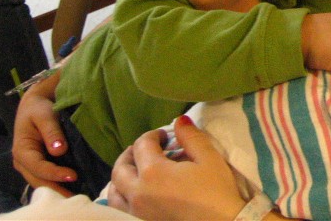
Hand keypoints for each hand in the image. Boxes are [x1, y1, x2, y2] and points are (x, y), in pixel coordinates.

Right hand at [11, 71, 76, 194]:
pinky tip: (72, 187)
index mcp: (21, 150)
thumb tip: (58, 150)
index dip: (55, 174)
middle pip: (39, 181)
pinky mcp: (37, 165)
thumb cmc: (39, 108)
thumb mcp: (45, 115)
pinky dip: (57, 183)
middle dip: (57, 190)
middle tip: (76, 197)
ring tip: (76, 196)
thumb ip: (52, 132)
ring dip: (58, 189)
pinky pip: (46, 178)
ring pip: (42, 182)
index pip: (38, 167)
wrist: (35, 104)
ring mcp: (29, 166)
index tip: (73, 176)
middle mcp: (22, 162)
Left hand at [108, 115, 245, 220]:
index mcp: (153, 172)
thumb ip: (191, 137)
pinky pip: (120, 212)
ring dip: (121, 178)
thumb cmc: (216, 192)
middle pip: (120, 168)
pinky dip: (122, 200)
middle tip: (146, 149)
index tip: (165, 136)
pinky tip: (136, 197)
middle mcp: (137, 194)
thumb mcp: (209, 158)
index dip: (153, 135)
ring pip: (114, 194)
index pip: (142, 145)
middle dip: (131, 153)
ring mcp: (135, 214)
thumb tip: (179, 120)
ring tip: (136, 173)